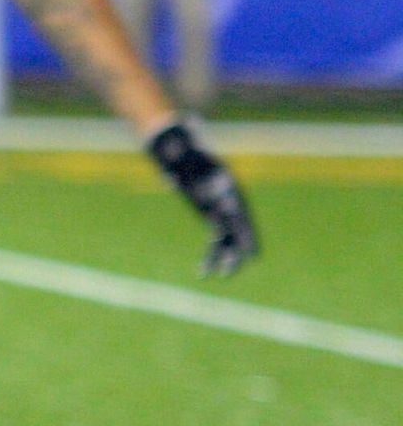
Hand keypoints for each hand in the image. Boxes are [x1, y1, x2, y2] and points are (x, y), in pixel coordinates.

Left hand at [147, 117, 255, 275]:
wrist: (180, 153)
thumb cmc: (183, 151)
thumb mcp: (183, 152)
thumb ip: (181, 154)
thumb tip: (174, 153)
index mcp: (226, 183)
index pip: (237, 205)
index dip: (242, 218)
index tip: (247, 234)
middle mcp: (228, 198)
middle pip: (237, 222)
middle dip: (243, 239)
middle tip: (250, 256)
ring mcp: (221, 209)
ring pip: (228, 236)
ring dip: (227, 255)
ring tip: (225, 274)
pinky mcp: (212, 217)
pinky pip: (215, 240)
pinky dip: (211, 255)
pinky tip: (205, 272)